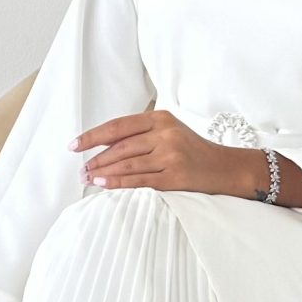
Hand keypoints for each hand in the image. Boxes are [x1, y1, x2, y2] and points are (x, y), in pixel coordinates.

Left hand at [70, 109, 248, 195]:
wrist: (226, 168)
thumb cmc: (192, 151)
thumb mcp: (169, 132)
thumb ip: (141, 134)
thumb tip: (103, 146)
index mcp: (160, 118)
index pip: (118, 126)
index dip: (93, 136)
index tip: (75, 145)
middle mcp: (165, 134)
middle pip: (120, 146)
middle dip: (95, 158)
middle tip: (79, 169)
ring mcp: (171, 155)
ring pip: (127, 163)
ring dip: (103, 171)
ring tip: (87, 178)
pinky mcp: (176, 176)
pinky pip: (140, 180)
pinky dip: (118, 182)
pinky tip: (103, 183)